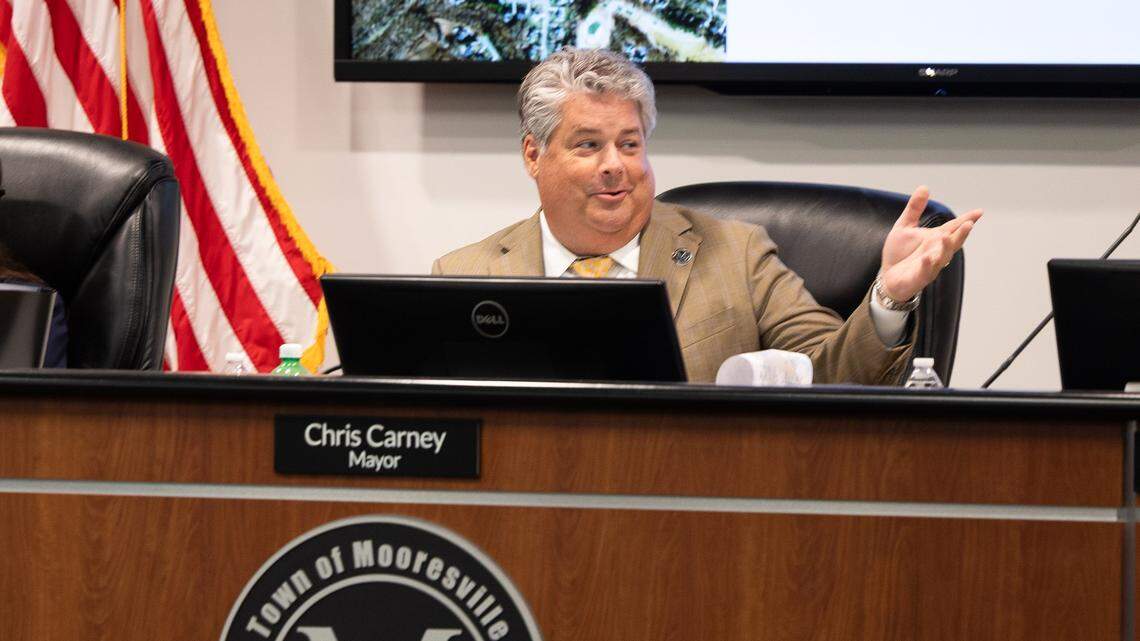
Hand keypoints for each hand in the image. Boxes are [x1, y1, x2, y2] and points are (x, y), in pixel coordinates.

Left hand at [879, 186, 981, 300]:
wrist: (888, 277)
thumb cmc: (899, 253)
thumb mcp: (904, 226)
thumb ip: (915, 209)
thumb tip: (924, 187)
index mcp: (935, 238)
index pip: (954, 227)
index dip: (967, 219)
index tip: (980, 212)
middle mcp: (936, 251)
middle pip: (953, 242)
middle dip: (961, 234)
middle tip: (969, 224)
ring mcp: (929, 265)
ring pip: (942, 257)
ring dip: (946, 248)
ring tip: (947, 237)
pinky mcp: (919, 277)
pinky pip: (925, 271)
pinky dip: (927, 265)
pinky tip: (926, 258)